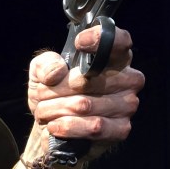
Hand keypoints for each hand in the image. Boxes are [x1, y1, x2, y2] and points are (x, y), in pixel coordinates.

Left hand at [25, 24, 144, 162]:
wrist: (51, 127)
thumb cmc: (52, 94)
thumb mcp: (41, 72)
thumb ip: (45, 64)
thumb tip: (56, 72)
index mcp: (114, 58)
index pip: (119, 41)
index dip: (100, 39)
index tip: (79, 43)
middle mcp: (127, 79)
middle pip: (87, 80)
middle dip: (55, 90)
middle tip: (42, 95)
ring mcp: (127, 105)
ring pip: (85, 105)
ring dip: (55, 109)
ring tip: (44, 112)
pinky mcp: (120, 129)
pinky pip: (94, 127)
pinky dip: (68, 127)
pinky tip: (55, 126)